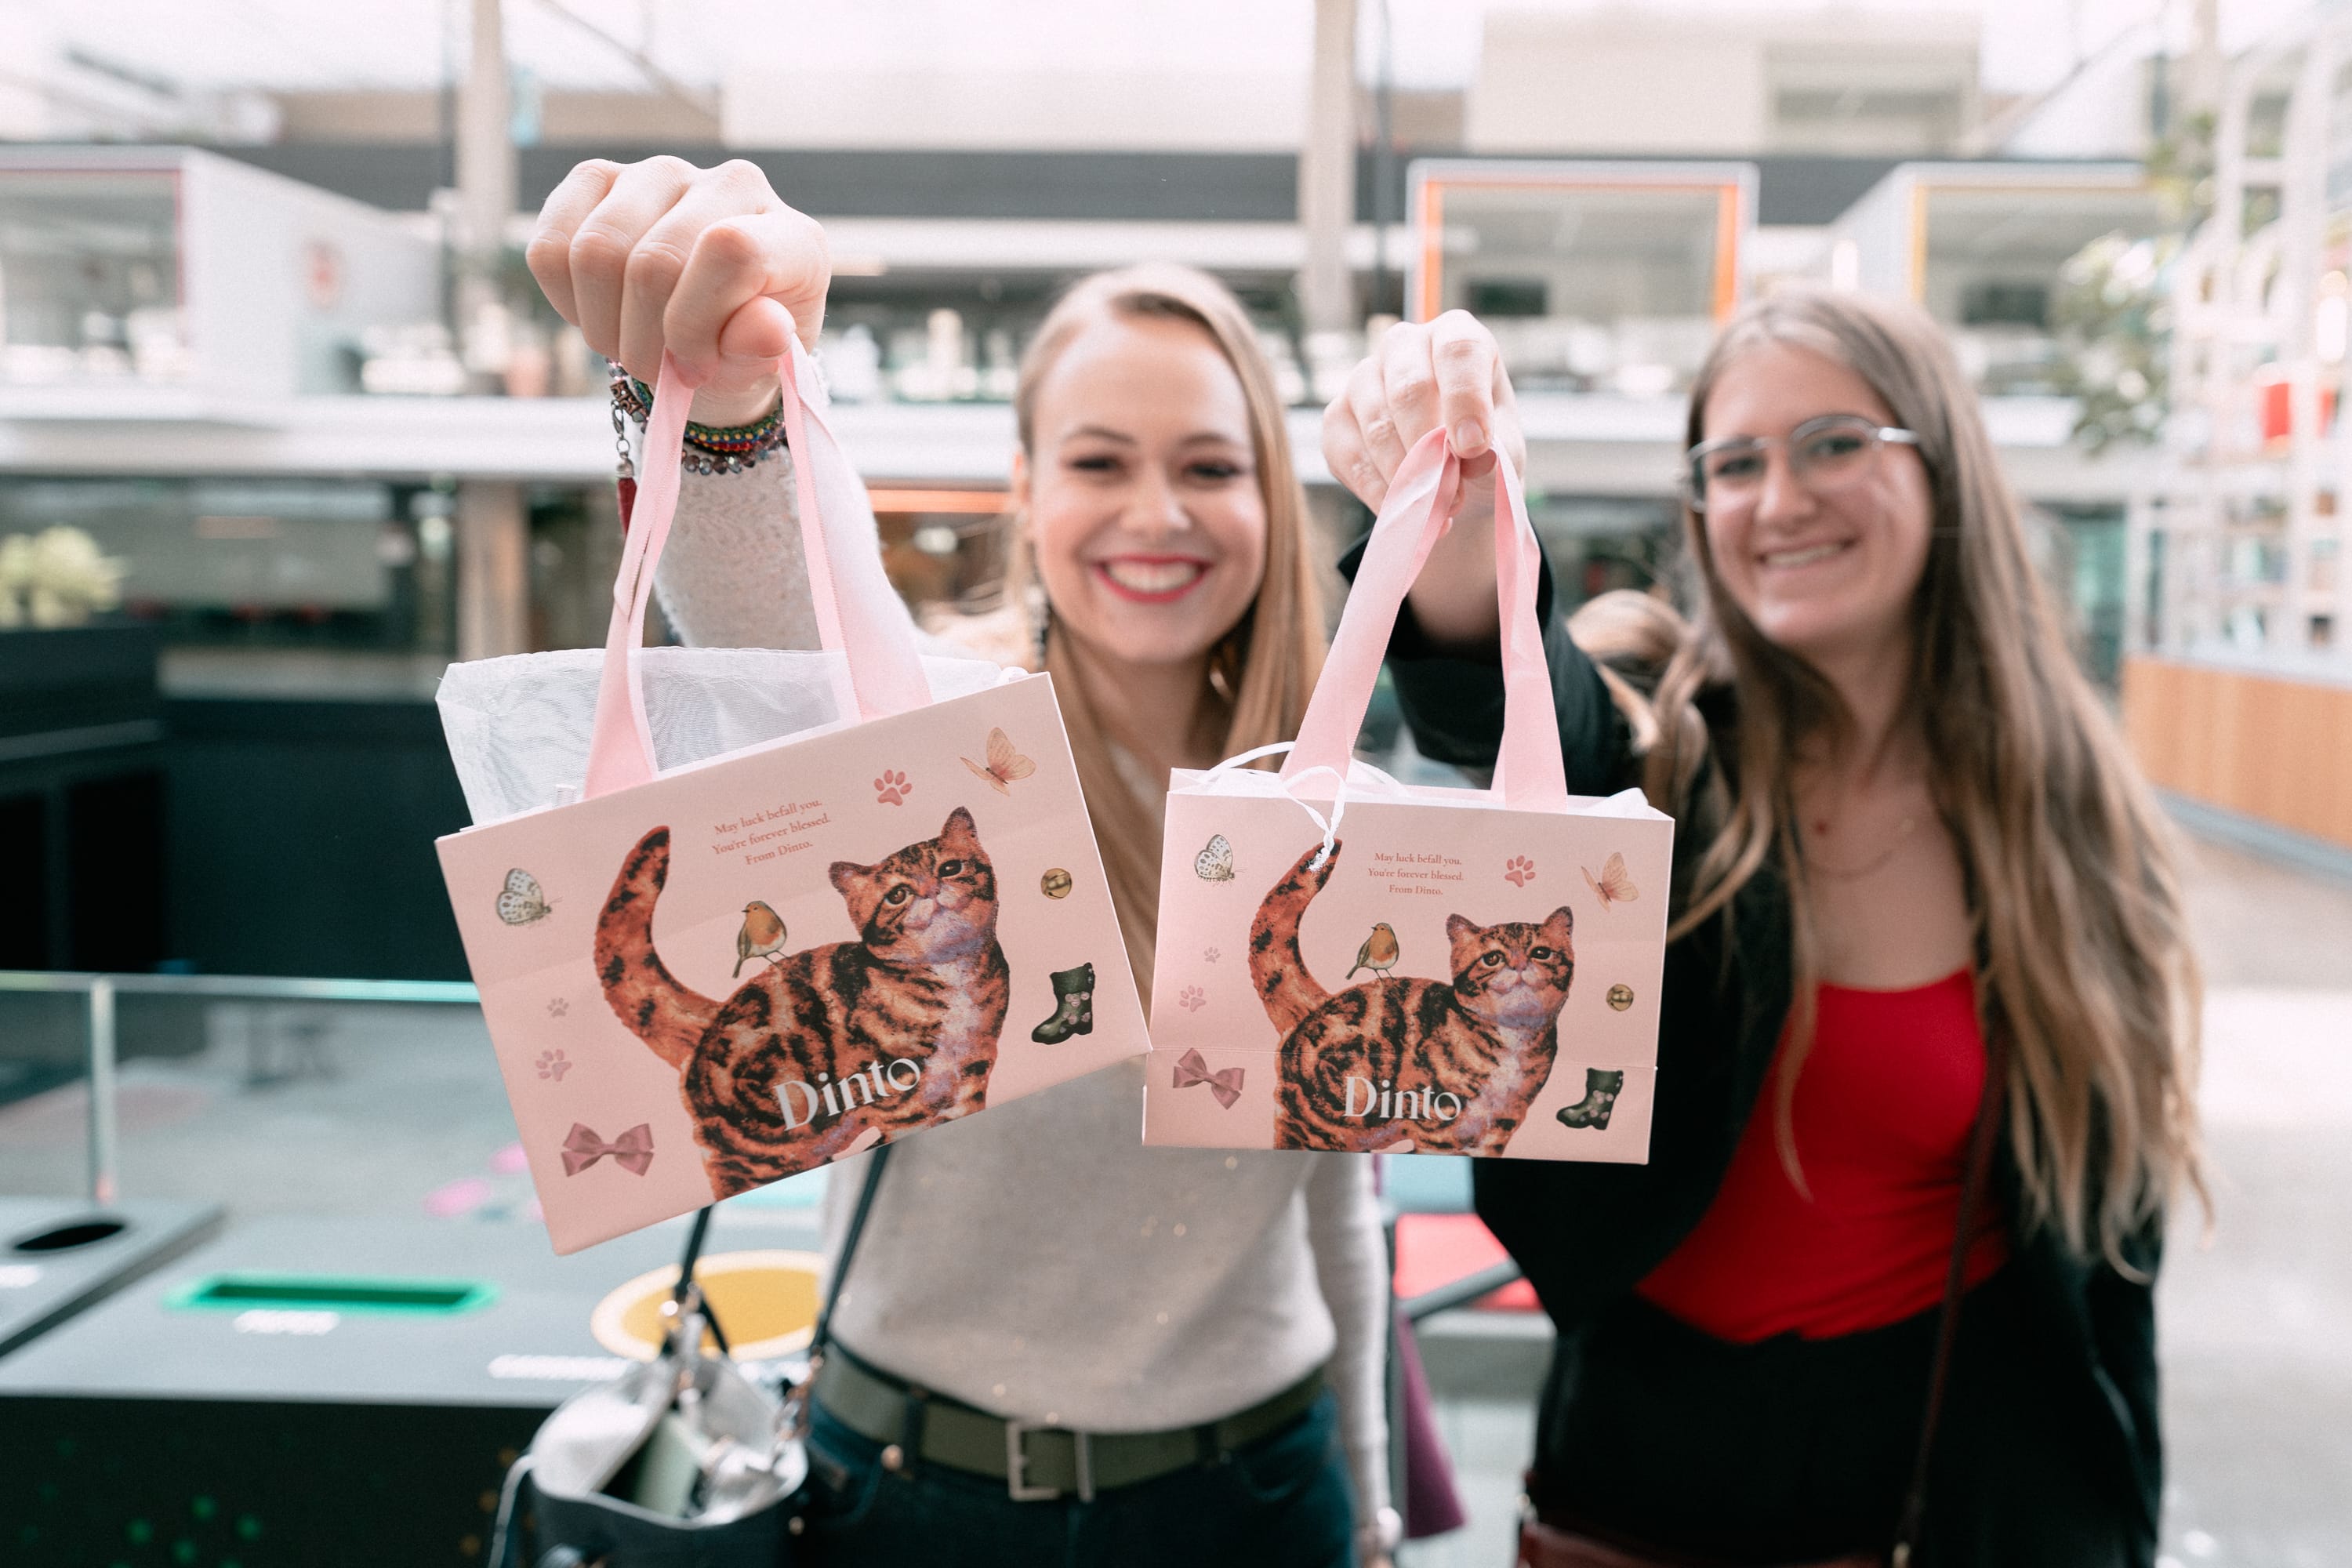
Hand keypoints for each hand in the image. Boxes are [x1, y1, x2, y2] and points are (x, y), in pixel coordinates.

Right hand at [526, 156, 828, 425]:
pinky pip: (551, 246)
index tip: (694, 369)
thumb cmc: (741, 347)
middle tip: (659, 370)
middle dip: (644, 342)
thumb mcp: (761, 362)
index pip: (729, 252)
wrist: (710, 333)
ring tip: (634, 346)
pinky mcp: (599, 179)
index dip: (695, 324)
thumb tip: (767, 331)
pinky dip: (567, 300)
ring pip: (595, 253)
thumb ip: (762, 347)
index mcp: (789, 234)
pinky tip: (604, 313)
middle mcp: (730, 184)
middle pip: (652, 262)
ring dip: (605, 327)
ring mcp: (661, 173)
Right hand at [1320, 312, 1523, 650]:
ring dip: (1401, 469)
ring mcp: (1364, 377)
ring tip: (1431, 500)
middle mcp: (1410, 345)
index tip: (1472, 447)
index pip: (1458, 344)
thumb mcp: (1504, 467)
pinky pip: (1339, 446)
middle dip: (1426, 439)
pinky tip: (1398, 499)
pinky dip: (1370, 482)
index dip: (1463, 393)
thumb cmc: (1486, 471)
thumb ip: (1492, 458)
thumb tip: (1470, 453)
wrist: (1451, 500)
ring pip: (1367, 413)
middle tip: (1447, 486)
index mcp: (1464, 342)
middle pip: (1403, 377)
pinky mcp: (1334, 416)